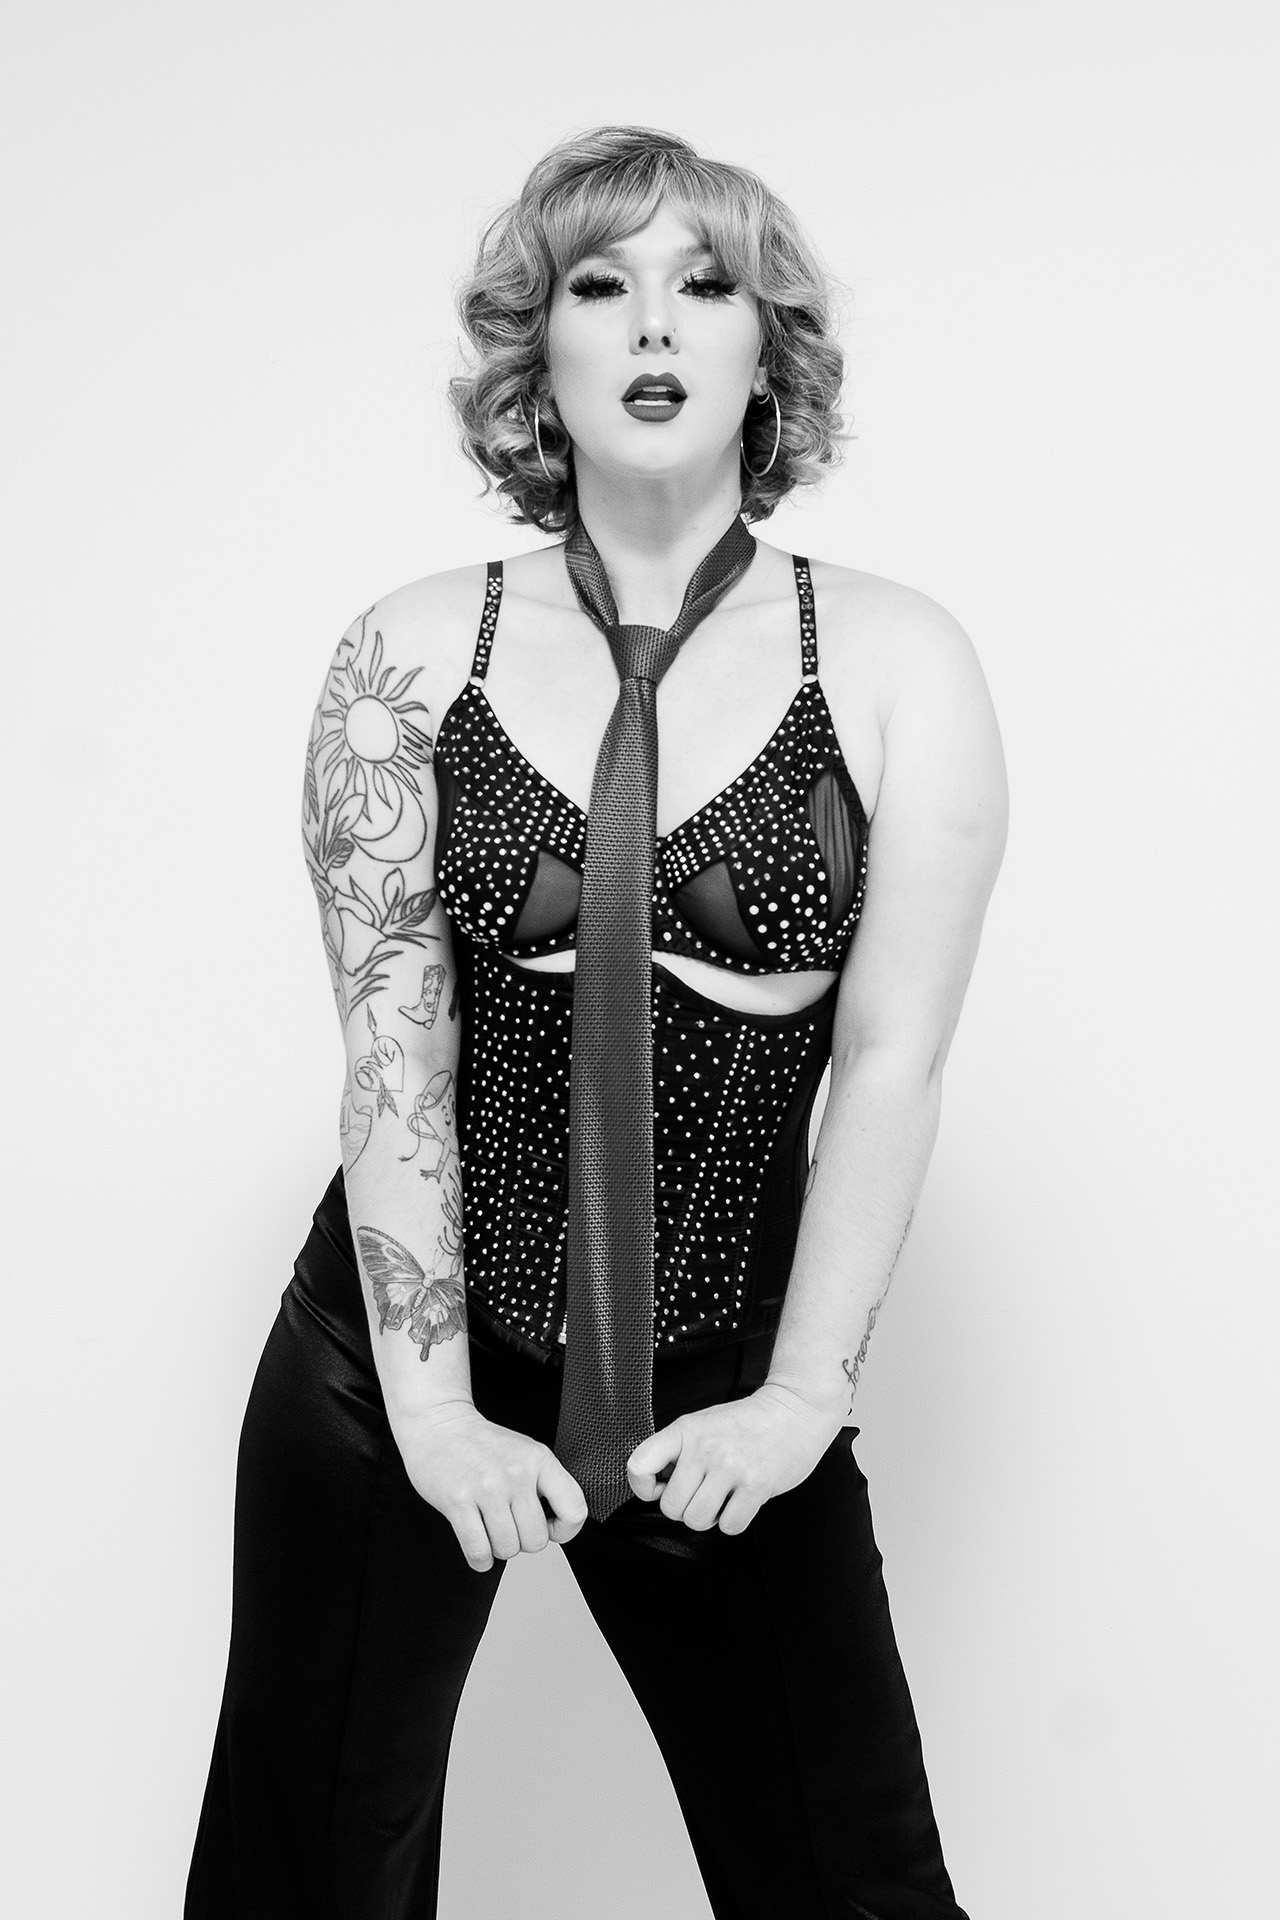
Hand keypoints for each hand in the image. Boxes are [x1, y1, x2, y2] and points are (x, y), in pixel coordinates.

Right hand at [391, 1401, 587, 1571]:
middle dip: (523, 1541)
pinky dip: (480, 1559)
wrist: (438, 1425)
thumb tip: (558, 1526)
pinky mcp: (458, 1502)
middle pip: (536, 1540)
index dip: (565, 1531)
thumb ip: (545, 1484)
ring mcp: (487, 1488)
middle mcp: (516, 1473)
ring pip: (508, 1549)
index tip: (551, 1529)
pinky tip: (479, 1547)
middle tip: (510, 1525)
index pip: (574, 1510)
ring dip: (498, 1548)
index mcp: (539, 1459)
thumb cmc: (482, 1444)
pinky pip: (479, 1552)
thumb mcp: (525, 1452)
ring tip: (490, 1529)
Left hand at [625, 1384, 842, 1535]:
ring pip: (696, 1521)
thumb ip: (675, 1452)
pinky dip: (733, 1521)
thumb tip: (653, 1487)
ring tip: (722, 1497)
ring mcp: (731, 1467)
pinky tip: (741, 1501)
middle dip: (685, 1508)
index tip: (659, 1487)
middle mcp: (704, 1448)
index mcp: (685, 1430)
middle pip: (670, 1507)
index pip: (639, 1466)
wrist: (795, 1411)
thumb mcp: (701, 1424)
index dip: (643, 1487)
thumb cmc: (747, 1422)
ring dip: (709, 1517)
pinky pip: (729, 1526)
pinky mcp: (756, 1485)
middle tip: (702, 1492)